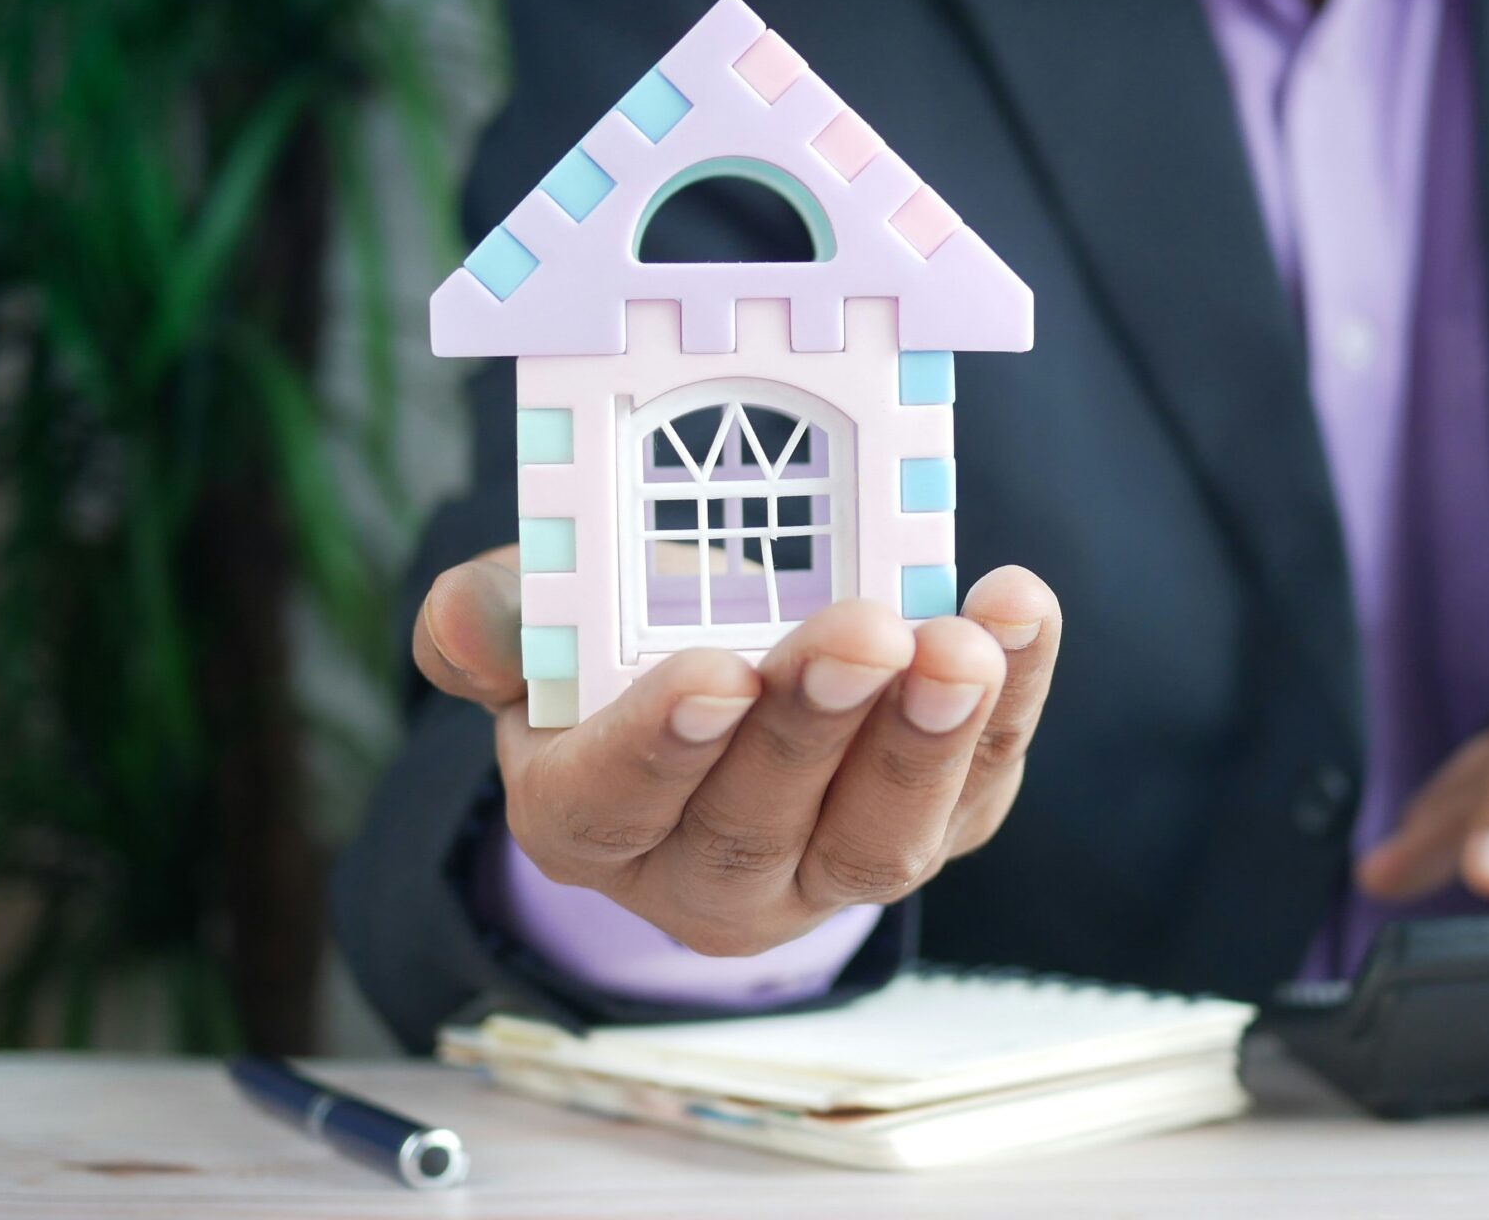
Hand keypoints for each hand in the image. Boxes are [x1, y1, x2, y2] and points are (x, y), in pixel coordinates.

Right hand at [415, 546, 1061, 954]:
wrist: (721, 674)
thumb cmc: (616, 647)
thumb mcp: (536, 625)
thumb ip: (494, 621)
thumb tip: (469, 615)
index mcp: (587, 820)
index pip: (614, 802)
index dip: (664, 744)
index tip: (717, 673)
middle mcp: (705, 874)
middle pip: (757, 824)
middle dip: (815, 728)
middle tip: (863, 634)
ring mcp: (828, 868)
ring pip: (878, 838)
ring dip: (929, 740)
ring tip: (961, 646)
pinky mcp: (933, 830)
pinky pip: (978, 786)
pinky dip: (1011, 703)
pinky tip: (1019, 615)